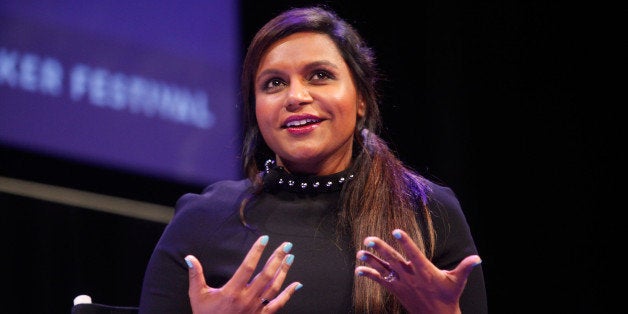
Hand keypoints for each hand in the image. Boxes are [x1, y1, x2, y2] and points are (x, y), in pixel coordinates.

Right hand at [185, 235, 301, 312]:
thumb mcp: (197, 296)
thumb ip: (196, 276)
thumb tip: (190, 258)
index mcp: (232, 292)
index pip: (248, 267)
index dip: (257, 252)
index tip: (264, 239)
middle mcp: (247, 299)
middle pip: (266, 275)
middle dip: (277, 258)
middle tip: (287, 245)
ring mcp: (256, 308)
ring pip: (274, 287)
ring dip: (283, 271)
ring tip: (290, 257)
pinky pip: (278, 304)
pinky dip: (289, 294)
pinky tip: (297, 284)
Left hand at [355, 229, 480, 313]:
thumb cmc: (448, 296)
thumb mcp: (457, 281)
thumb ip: (465, 267)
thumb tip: (478, 259)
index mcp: (425, 271)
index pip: (414, 254)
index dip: (406, 242)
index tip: (397, 231)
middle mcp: (411, 276)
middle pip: (393, 260)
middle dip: (380, 249)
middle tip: (368, 239)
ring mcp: (402, 283)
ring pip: (384, 270)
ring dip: (371, 261)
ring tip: (359, 253)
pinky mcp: (396, 290)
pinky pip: (380, 281)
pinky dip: (369, 275)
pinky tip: (358, 270)